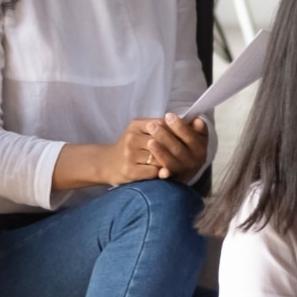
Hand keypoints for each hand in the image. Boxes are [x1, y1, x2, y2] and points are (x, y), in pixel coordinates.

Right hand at [60, 117, 201, 190]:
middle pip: (163, 141)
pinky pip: (153, 171)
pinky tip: (165, 173)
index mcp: (136, 125)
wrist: (106, 164)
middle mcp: (131, 138)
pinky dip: (161, 173)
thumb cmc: (130, 147)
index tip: (187, 136)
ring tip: (177, 163)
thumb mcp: (140, 131)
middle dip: (176, 147)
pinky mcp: (129, 171)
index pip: (162, 124)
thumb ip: (160, 128)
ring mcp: (129, 155)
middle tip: (187, 151)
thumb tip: (190, 123)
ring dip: (169, 162)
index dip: (177, 131)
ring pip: (160, 157)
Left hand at [147, 113, 209, 179]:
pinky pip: (164, 174)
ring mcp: (184, 171)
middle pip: (178, 149)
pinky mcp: (174, 179)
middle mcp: (194, 161)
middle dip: (164, 137)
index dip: (179, 126)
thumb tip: (197, 120)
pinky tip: (148, 162)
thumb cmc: (187, 144)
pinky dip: (158, 170)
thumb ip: (196, 128)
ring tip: (149, 141)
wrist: (185, 167)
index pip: (190, 136)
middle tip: (152, 125)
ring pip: (171, 162)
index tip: (168, 115)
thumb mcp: (195, 135)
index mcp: (200, 147)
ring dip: (160, 152)